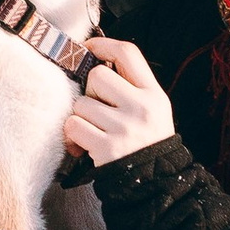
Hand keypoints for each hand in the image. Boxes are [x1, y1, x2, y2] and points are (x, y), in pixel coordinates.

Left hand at [63, 35, 177, 167]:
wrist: (156, 184)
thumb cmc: (147, 141)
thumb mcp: (153, 109)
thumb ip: (131, 86)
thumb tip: (94, 59)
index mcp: (154, 94)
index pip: (128, 53)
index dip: (103, 45)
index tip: (89, 49)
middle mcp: (142, 108)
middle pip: (97, 75)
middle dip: (90, 91)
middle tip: (98, 108)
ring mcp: (124, 128)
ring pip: (81, 103)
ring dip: (82, 116)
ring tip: (96, 130)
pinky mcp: (107, 148)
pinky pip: (74, 125)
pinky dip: (73, 135)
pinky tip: (85, 144)